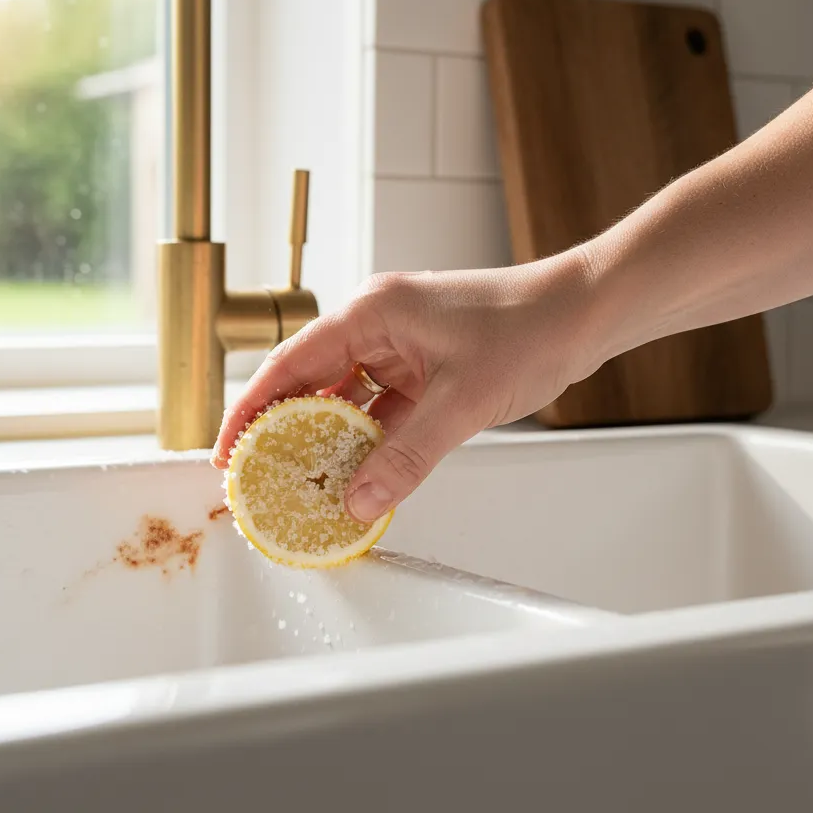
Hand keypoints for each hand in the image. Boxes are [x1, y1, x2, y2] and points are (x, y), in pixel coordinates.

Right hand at [213, 250, 595, 522]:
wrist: (584, 312)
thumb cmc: (530, 328)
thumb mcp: (462, 402)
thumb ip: (406, 457)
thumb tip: (357, 500)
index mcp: (371, 314)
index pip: (289, 364)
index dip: (250, 410)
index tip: (228, 452)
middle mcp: (376, 325)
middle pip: (309, 382)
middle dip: (284, 430)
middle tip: (261, 477)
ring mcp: (399, 346)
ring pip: (344, 397)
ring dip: (328, 439)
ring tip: (304, 483)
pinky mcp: (421, 366)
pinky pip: (379, 407)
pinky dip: (367, 439)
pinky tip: (358, 472)